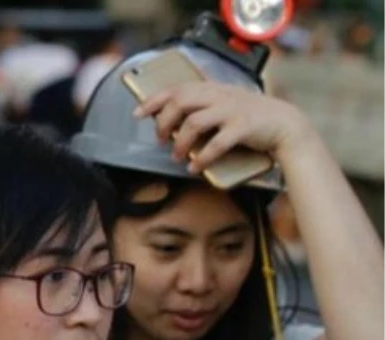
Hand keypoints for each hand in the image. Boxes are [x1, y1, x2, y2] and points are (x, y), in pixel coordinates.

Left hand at [133, 81, 315, 172]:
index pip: (176, 88)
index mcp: (212, 89)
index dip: (154, 100)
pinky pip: (216, 143)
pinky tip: (194, 168)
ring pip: (194, 123)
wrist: (285, 124)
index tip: (137, 113)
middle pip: (180, 102)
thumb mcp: (224, 104)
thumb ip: (201, 106)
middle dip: (163, 122)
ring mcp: (232, 110)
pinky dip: (201, 158)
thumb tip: (169, 119)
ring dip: (180, 143)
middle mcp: (220, 96)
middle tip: (160, 140)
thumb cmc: (250, 118)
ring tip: (176, 157)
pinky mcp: (243, 127)